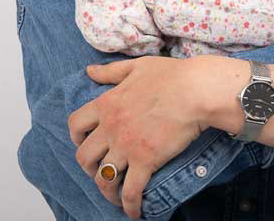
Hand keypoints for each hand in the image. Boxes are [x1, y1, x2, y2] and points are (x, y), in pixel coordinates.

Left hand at [68, 57, 209, 218]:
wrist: (198, 90)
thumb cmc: (173, 75)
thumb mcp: (138, 67)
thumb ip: (111, 72)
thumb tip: (89, 72)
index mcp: (107, 103)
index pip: (76, 124)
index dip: (77, 137)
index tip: (86, 142)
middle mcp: (111, 127)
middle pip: (85, 156)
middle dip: (89, 167)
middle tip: (101, 169)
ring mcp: (126, 146)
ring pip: (103, 177)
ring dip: (106, 190)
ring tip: (115, 195)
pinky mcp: (145, 160)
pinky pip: (130, 190)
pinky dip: (130, 205)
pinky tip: (135, 212)